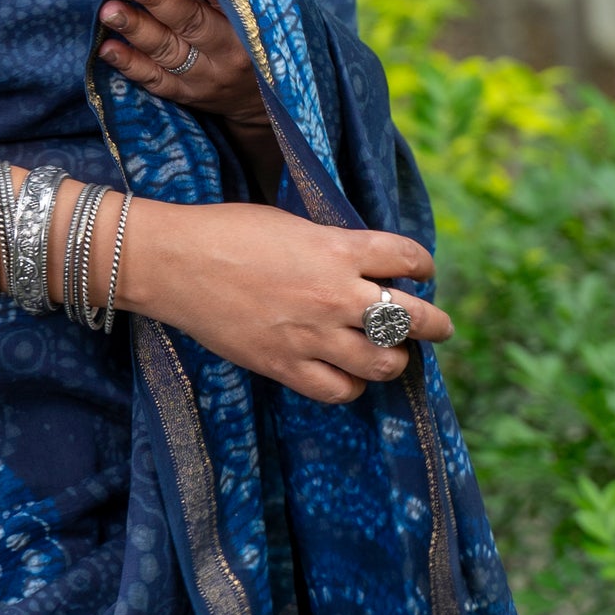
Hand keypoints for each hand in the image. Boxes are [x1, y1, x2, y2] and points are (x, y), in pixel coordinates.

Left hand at [98, 0, 275, 189]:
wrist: (262, 104)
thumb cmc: (256, 42)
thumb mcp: (256, 17)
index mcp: (248, 30)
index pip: (226, 3)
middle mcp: (227, 56)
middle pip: (190, 25)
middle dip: (158, 2)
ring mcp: (204, 79)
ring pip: (166, 52)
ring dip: (136, 29)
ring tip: (110, 11)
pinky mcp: (185, 95)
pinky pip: (155, 80)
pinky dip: (130, 64)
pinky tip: (107, 49)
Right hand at [123, 198, 450, 403]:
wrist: (174, 262)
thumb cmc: (226, 230)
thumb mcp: (290, 224)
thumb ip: (330, 246)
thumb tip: (360, 263)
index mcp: (337, 248)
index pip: (406, 257)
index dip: (421, 264)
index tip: (422, 270)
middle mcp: (335, 294)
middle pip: (410, 318)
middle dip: (434, 324)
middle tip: (440, 326)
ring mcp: (312, 335)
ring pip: (383, 362)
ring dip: (395, 359)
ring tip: (392, 355)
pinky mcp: (285, 366)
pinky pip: (339, 390)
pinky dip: (352, 386)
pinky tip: (348, 375)